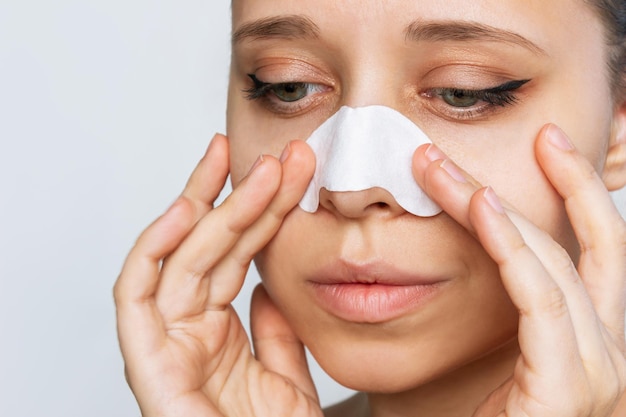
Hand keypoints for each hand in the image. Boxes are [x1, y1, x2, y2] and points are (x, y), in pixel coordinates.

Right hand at [114, 135, 321, 416]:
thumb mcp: (286, 375)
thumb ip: (275, 329)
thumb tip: (270, 284)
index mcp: (217, 332)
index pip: (236, 256)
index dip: (258, 211)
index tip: (283, 173)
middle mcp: (188, 330)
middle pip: (212, 247)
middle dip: (242, 196)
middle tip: (274, 156)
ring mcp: (166, 342)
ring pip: (183, 258)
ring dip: (211, 207)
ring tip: (240, 162)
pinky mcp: (147, 362)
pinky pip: (137, 295)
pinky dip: (154, 250)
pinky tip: (184, 209)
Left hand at [412, 125, 625, 416]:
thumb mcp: (482, 351)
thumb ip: (491, 300)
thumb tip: (454, 233)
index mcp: (588, 345)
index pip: (594, 256)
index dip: (580, 196)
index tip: (550, 148)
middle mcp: (608, 356)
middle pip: (597, 249)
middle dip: (569, 184)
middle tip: (542, 132)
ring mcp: (599, 375)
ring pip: (556, 264)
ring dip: (497, 206)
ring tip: (443, 167)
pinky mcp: (570, 390)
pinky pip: (541, 300)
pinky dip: (512, 248)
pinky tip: (481, 206)